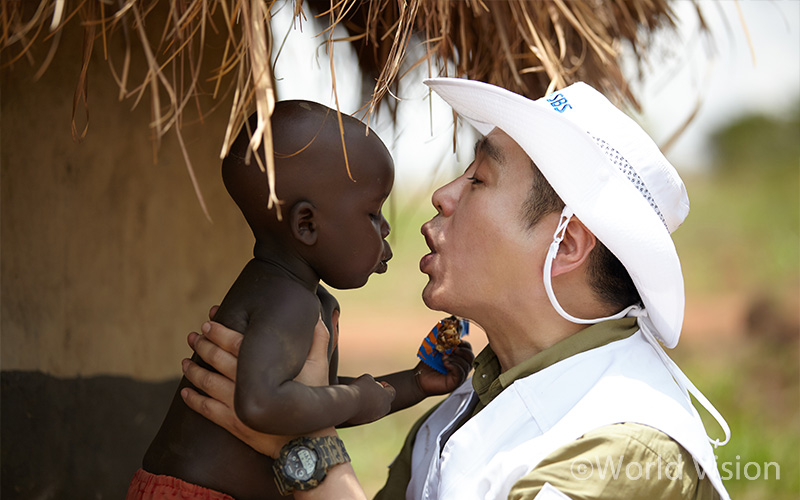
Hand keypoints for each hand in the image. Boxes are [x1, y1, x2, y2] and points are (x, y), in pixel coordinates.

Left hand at [180, 315, 332, 456]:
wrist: (306, 443)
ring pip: (207, 382)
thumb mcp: (320, 368)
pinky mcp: (232, 423)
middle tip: (193, 336)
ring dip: (194, 370)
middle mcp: (244, 384)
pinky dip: (193, 400)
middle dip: (203, 345)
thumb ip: (318, 340)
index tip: (209, 321)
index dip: (220, 331)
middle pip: (216, 359)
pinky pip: (206, 409)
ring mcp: (236, 404)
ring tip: (185, 361)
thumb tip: (322, 317)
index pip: (234, 342)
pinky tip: (185, 392)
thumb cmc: (314, 401)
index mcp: (262, 367)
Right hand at [345, 374, 395, 425]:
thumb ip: (371, 381)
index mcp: (386, 398)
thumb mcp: (366, 379)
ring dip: (371, 404)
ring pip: (375, 410)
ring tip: (362, 396)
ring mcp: (373, 417)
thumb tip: (370, 383)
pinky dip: (363, 410)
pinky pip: (366, 415)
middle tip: (373, 391)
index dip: (387, 387)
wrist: (348, 404)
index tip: (381, 383)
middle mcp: (383, 410)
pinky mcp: (364, 422)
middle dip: (381, 397)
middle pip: (386, 404)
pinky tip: (355, 403)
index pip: (392, 392)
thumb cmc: (359, 389)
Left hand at [415, 342, 473, 395]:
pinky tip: (446, 363)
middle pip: (471, 357)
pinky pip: (460, 373)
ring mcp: (459, 375)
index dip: (465, 344)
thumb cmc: (428, 364)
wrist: (419, 377)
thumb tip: (444, 326)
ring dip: (455, 359)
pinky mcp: (455, 382)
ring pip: (466, 365)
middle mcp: (461, 366)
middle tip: (453, 349)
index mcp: (458, 357)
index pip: (468, 349)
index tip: (457, 341)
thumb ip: (441, 339)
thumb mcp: (435, 348)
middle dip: (463, 351)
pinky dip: (454, 366)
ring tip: (444, 358)